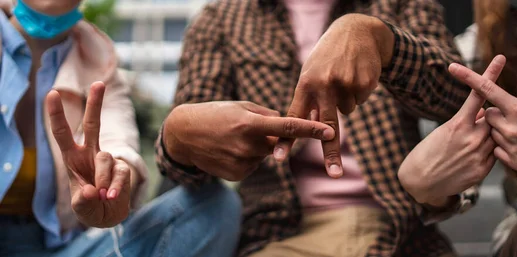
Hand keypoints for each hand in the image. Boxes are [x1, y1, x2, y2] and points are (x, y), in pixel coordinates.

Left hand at [47, 82, 130, 227]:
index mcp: (73, 157)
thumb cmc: (89, 206)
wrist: (109, 216)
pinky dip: (116, 188)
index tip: (52, 94)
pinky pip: (120, 174)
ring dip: (103, 180)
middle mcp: (91, 153)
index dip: (57, 114)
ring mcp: (108, 160)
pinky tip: (111, 197)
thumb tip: (94, 190)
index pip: (62, 133)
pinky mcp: (123, 169)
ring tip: (103, 197)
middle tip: (98, 83)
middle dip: (95, 103)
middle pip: (93, 125)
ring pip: (105, 159)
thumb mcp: (80, 206)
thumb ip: (83, 200)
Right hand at [163, 101, 334, 180]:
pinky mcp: (238, 175)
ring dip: (256, 147)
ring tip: (232, 139)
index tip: (330, 132)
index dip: (312, 130)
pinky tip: (228, 151)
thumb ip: (268, 115)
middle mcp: (248, 145)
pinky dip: (247, 158)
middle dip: (270, 136)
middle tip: (245, 128)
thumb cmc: (215, 114)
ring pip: (265, 155)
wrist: (184, 135)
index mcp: (250, 123)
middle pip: (277, 143)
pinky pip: (254, 165)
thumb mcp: (241, 106)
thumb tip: (288, 124)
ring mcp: (243, 162)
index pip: (289, 127)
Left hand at [274, 14, 394, 177]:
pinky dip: (358, 93)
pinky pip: (359, 102)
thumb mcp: (311, 73)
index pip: (293, 118)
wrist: (356, 32)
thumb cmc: (328, 57)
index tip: (278, 158)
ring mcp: (345, 85)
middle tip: (334, 175)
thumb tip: (307, 132)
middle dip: (330, 153)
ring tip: (343, 77)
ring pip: (347, 112)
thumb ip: (307, 101)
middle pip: (327, 127)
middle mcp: (324, 86)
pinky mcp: (364, 83)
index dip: (286, 140)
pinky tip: (355, 75)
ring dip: (345, 101)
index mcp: (305, 85)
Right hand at [397, 55, 505, 205]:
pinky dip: (486, 152)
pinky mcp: (483, 170)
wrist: (421, 182)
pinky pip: (494, 154)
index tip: (501, 58)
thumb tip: (483, 112)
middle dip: (485, 120)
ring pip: (495, 136)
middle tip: (472, 129)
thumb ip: (466, 121)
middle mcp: (471, 137)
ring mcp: (479, 154)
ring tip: (467, 147)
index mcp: (458, 124)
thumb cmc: (428, 153)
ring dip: (486, 137)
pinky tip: (470, 159)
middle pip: (491, 118)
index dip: (490, 75)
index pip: (479, 95)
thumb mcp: (443, 131)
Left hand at [449, 56, 516, 177]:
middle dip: (497, 117)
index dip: (468, 77)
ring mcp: (512, 146)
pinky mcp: (515, 163)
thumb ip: (515, 111)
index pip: (487, 90)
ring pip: (493, 135)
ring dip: (503, 134)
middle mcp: (512, 128)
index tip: (452, 67)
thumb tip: (498, 112)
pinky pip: (498, 153)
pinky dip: (507, 150)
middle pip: (488, 116)